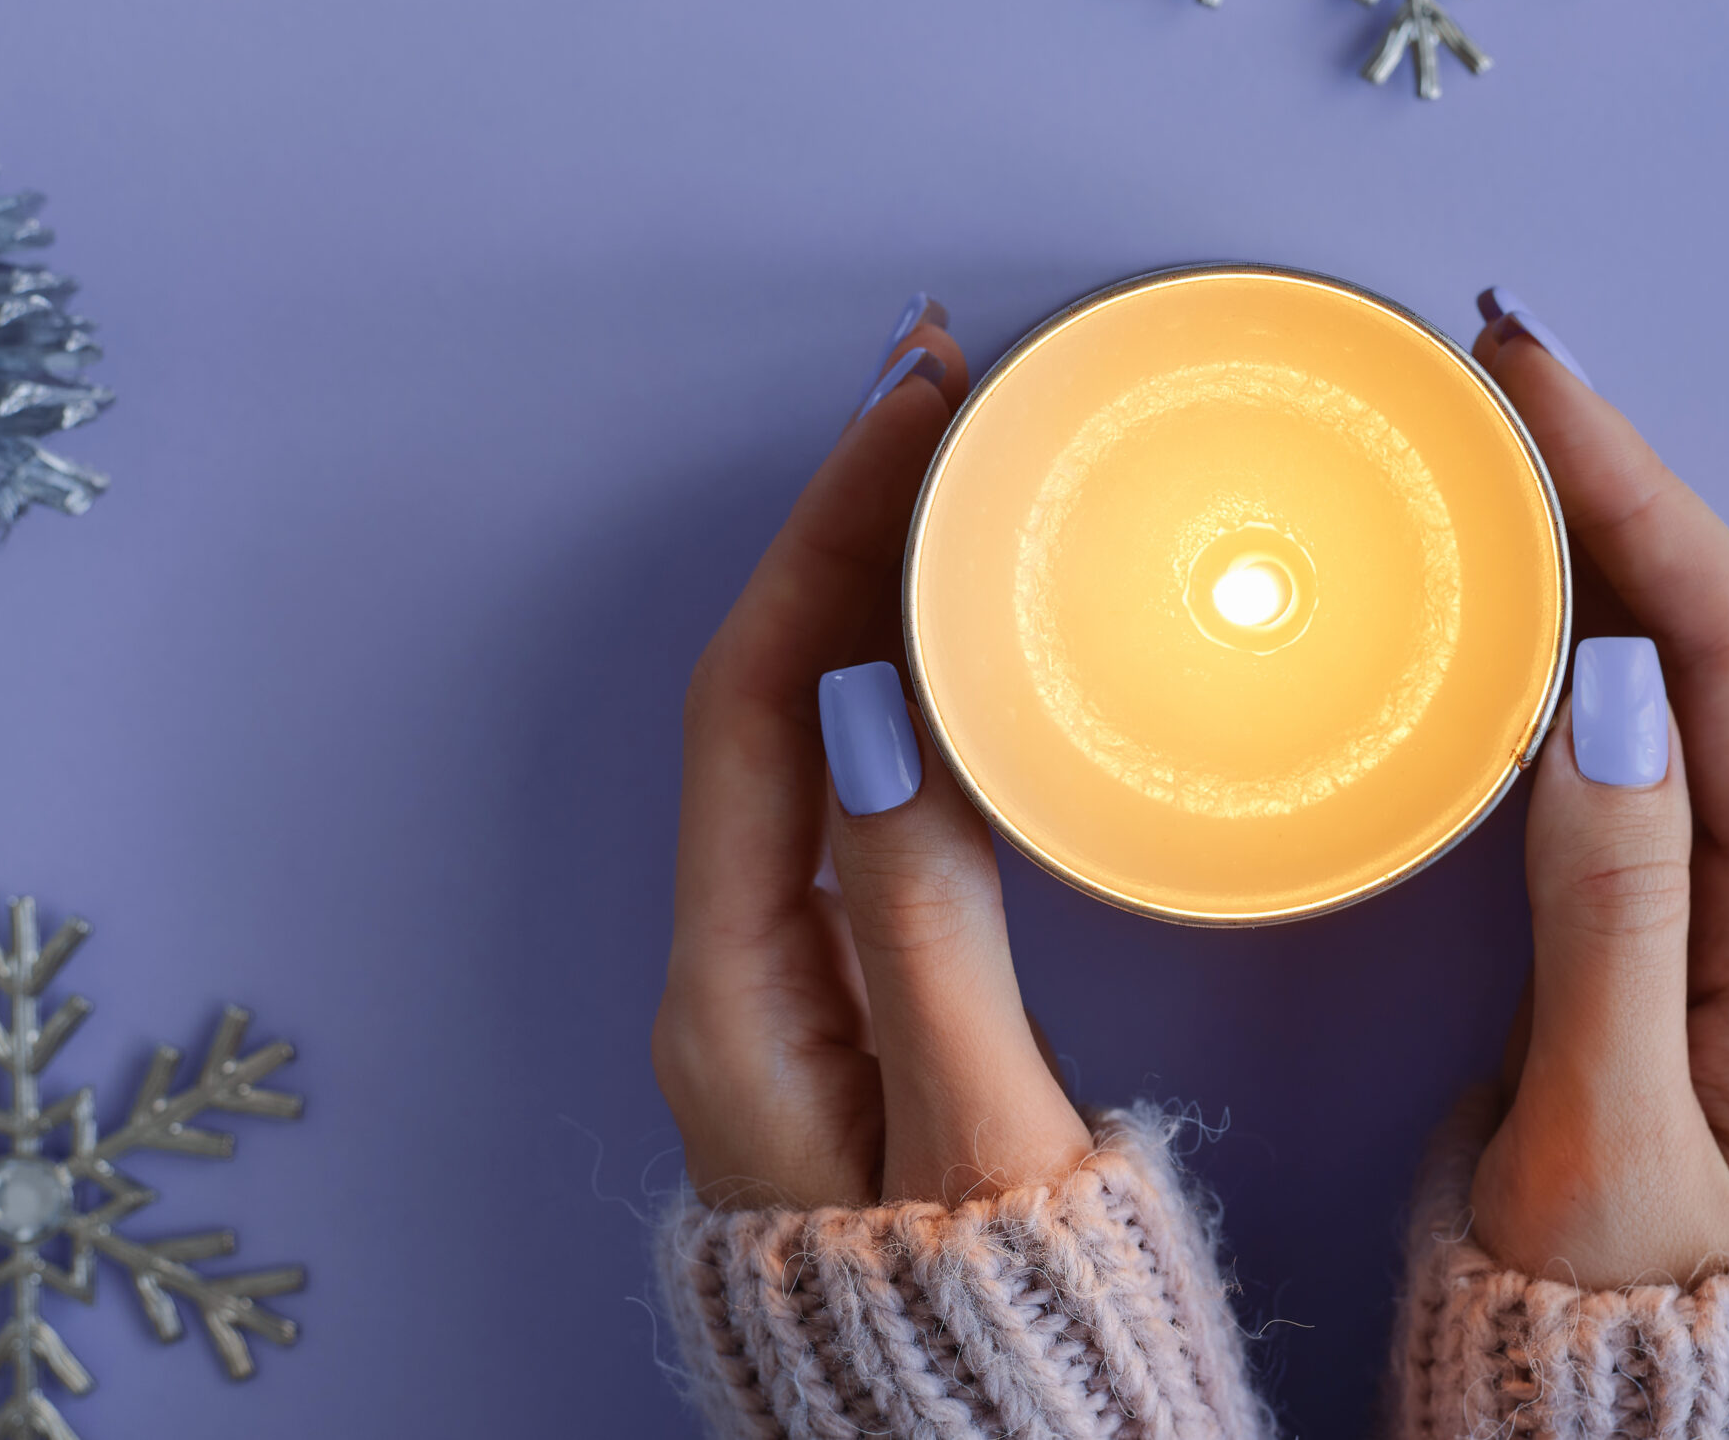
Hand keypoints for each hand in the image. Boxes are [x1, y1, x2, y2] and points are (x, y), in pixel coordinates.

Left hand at [652, 301, 1091, 1208]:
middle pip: (774, 686)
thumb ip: (927, 929)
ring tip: (962, 474)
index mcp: (742, 986)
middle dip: (850, 523)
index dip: (831, 532)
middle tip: (944, 394)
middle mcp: (742, 963)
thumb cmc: (985, 1334)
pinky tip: (976, 639)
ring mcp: (791, 973)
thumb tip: (886, 714)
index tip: (915, 409)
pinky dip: (915, 683)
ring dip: (882, 588)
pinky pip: (865, 788)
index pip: (763, 692)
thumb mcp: (975, 1133)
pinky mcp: (853, 990)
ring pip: (818, 727)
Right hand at [1465, 291, 1728, 1289]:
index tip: (1532, 382)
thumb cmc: (1628, 1311)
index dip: (1636, 492)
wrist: (1665, 1415)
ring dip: (1602, 533)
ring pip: (1684, 663)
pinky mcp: (1696, 913)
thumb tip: (1598, 695)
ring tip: (1496, 436)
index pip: (1728, 649)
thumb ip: (1610, 916)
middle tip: (1493, 366)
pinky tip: (1517, 585)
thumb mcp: (1604, 1136)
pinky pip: (1648, 727)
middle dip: (1617, 474)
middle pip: (1718, 626)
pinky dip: (1583, 624)